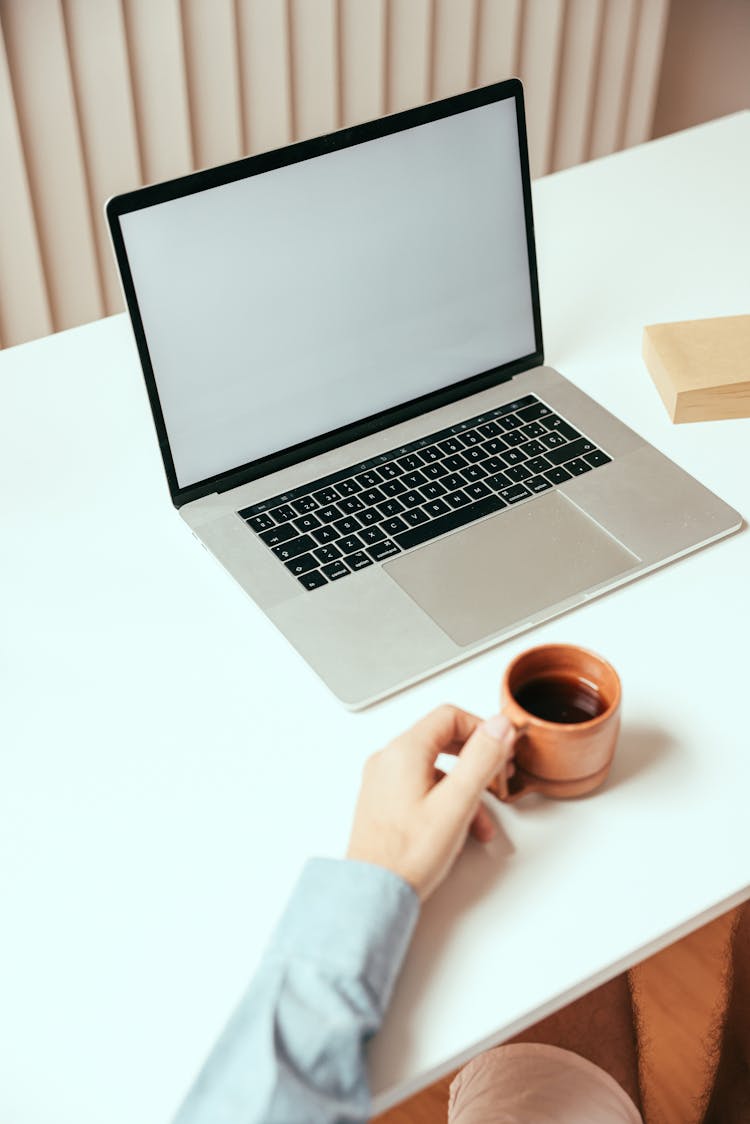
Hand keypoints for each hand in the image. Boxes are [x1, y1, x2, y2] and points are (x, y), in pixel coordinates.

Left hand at [346, 705, 515, 901]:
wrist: (374, 891)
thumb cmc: (407, 854)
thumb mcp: (457, 803)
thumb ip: (481, 759)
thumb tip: (499, 724)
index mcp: (404, 751)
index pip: (449, 716)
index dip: (481, 730)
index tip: (501, 750)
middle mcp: (389, 760)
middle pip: (442, 739)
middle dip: (476, 760)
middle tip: (499, 776)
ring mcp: (383, 781)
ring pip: (435, 768)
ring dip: (465, 789)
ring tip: (482, 821)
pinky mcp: (384, 801)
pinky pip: (422, 788)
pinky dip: (446, 801)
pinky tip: (460, 830)